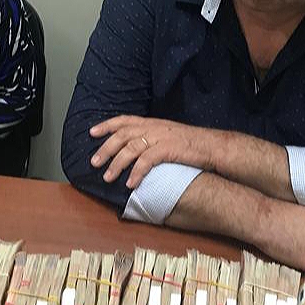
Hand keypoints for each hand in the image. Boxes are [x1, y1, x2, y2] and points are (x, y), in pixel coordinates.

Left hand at [90, 116, 213, 187]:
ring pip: (131, 149)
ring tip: (108, 178)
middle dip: (105, 149)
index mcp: (152, 122)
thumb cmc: (190, 144)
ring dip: (117, 164)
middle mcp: (153, 127)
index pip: (124, 120)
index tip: (91, 132)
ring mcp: (160, 137)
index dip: (106, 125)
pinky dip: (136, 173)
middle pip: (122, 135)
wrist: (212, 146)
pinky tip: (130, 184)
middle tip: (94, 162)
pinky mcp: (168, 149)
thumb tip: (134, 150)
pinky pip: (146, 161)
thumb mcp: (167, 135)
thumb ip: (150, 138)